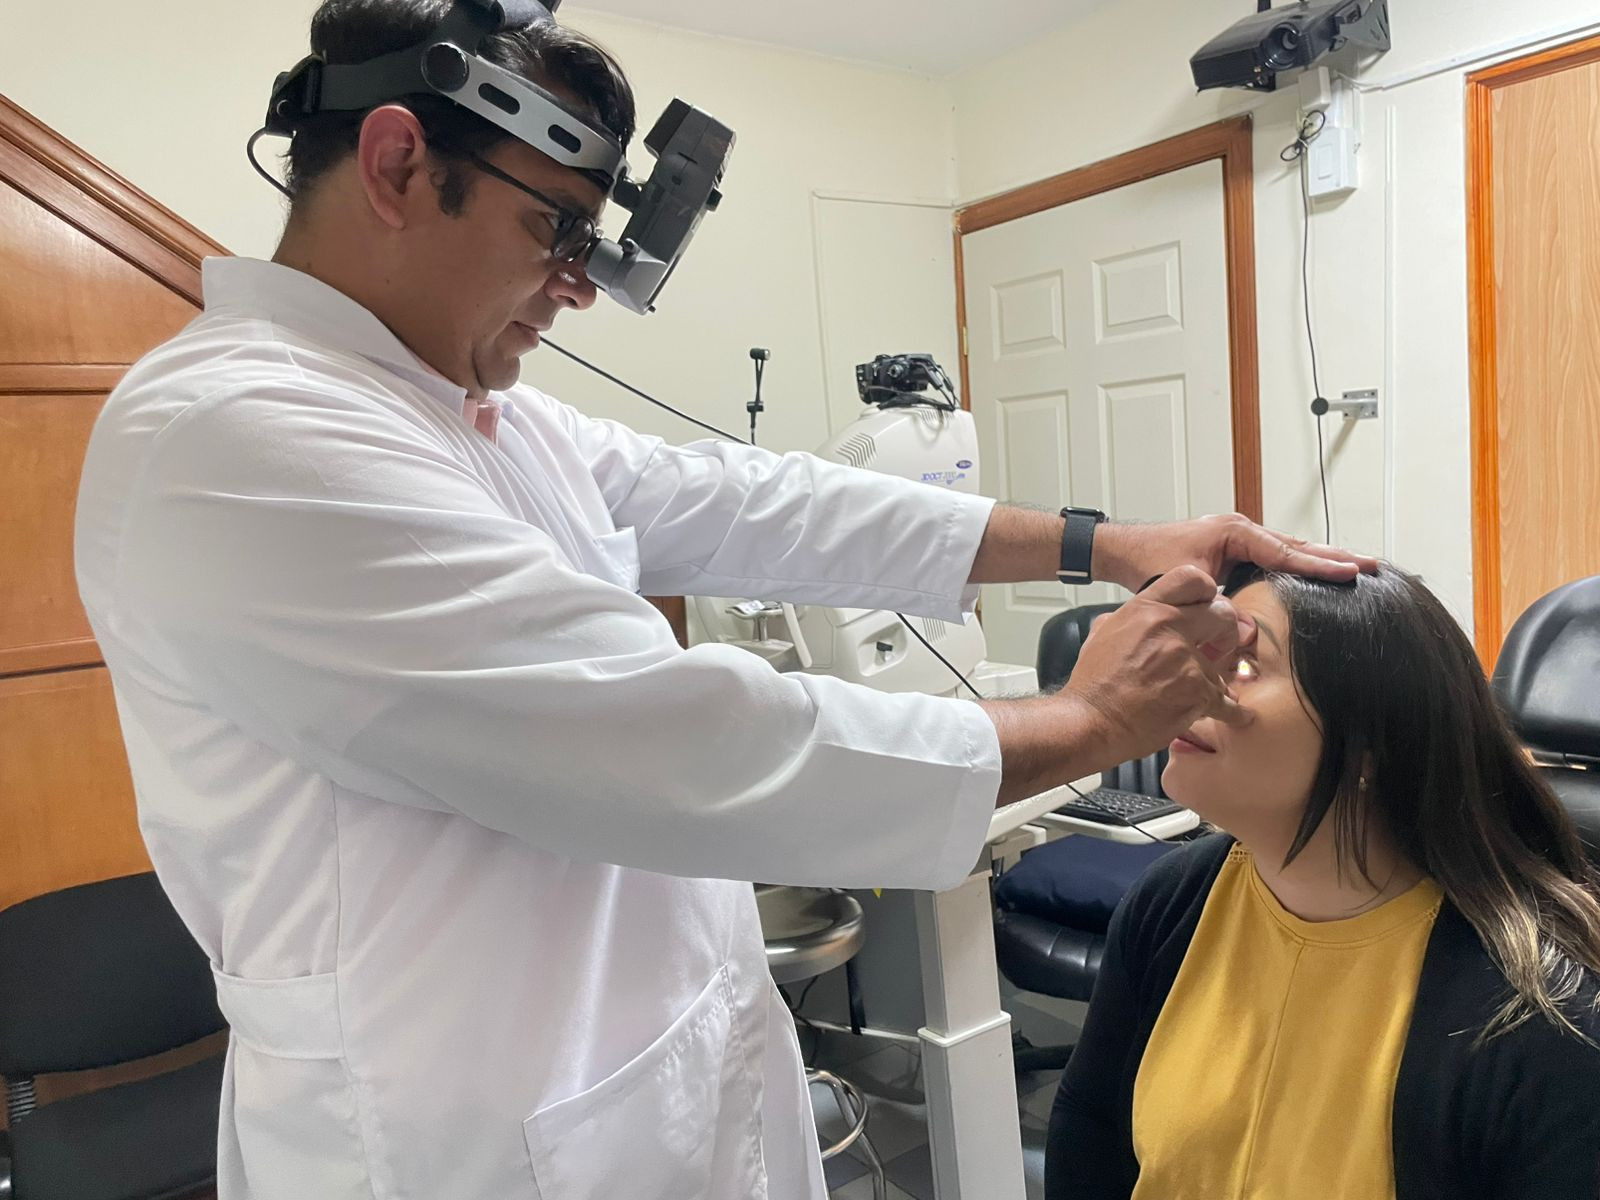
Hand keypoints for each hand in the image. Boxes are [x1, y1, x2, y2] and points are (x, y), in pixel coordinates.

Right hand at [1059, 566, 1250, 766]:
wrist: (1090, 721)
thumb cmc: (1093, 683)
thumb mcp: (1103, 634)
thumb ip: (1130, 620)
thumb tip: (1142, 619)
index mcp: (1146, 608)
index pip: (1192, 577)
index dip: (1207, 592)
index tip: (1208, 609)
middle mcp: (1168, 626)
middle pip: (1222, 614)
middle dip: (1225, 633)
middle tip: (1219, 648)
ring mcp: (1185, 658)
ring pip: (1222, 666)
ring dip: (1215, 681)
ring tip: (1203, 694)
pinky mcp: (1196, 691)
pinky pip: (1226, 700)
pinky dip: (1232, 711)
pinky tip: (1237, 714)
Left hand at [1091, 513, 1377, 594]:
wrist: (1125, 552)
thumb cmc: (1148, 564)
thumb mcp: (1184, 586)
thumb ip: (1214, 605)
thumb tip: (1243, 628)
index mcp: (1234, 533)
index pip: (1286, 553)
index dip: (1319, 565)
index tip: (1351, 572)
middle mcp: (1241, 530)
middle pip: (1297, 545)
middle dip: (1334, 555)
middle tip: (1372, 564)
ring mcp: (1239, 539)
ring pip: (1289, 549)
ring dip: (1321, 558)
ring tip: (1358, 566)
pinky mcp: (1235, 550)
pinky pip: (1275, 557)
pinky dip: (1299, 563)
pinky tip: (1318, 573)